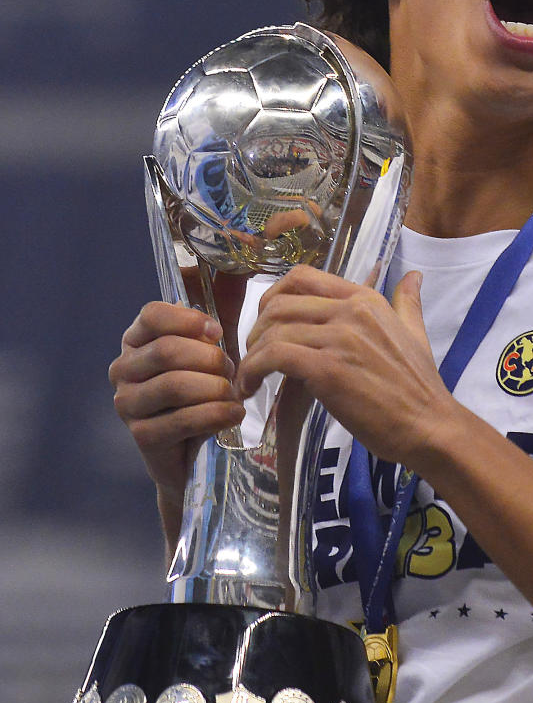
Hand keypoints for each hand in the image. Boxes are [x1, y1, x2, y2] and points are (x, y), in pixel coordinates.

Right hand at [109, 298, 245, 513]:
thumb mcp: (216, 340)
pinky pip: (184, 419)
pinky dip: (217, 414)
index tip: (218, 332)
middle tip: (232, 371)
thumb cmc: (205, 387)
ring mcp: (127, 403)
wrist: (195, 451)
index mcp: (137, 338)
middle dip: (211, 360)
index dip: (190, 320)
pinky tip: (234, 414)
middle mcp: (123, 368)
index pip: (153, 314)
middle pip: (168, 350)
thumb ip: (224, 298)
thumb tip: (238, 252)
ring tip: (234, 394)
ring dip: (216, 388)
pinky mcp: (141, 436)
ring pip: (175, 384)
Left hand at [237, 265, 452, 465]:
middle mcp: (350, 310)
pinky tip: (251, 388)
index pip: (303, 277)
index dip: (273, 296)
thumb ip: (407, 303)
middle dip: (257, 329)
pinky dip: (253, 371)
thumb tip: (414, 277)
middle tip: (255, 355)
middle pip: (279, 303)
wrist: (430, 425)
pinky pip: (273, 357)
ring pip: (272, 330)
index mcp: (366, 299)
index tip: (266, 323)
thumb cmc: (420, 387)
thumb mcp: (415, 333)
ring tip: (250, 378)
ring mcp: (339, 338)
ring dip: (251, 354)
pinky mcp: (327, 369)